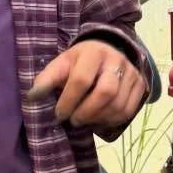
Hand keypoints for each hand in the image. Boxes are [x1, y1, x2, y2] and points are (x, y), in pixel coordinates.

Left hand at [30, 40, 144, 128]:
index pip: (82, 79)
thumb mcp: (61, 64)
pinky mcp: (140, 85)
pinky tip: (99, 118)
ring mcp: (131, 72)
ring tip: (84, 119)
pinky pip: (128, 110)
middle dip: (86, 111)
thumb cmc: (79, 62)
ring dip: (98, 118)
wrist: (107, 52)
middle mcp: (116, 60)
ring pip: (118, 104)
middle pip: (106, 92)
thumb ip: (47, 79)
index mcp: (93, 52)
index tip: (59, 113)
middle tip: (73, 120)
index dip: (69, 100)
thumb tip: (32, 97)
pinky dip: (111, 120)